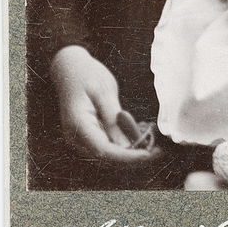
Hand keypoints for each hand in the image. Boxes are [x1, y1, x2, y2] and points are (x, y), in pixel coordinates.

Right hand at [50, 46, 159, 162]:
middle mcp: (76, 138)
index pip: (104, 151)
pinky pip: (107, 146)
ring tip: (151, 138)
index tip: (148, 154)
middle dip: (133, 157)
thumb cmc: (86, 74)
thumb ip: (113, 118)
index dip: (127, 156)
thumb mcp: (104, 90)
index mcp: (78, 124)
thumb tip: (126, 145)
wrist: (69, 68)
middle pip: (107, 158)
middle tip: (158, 150)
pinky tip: (139, 132)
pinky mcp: (88, 137)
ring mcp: (81, 139)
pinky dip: (125, 144)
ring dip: (131, 151)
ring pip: (109, 156)